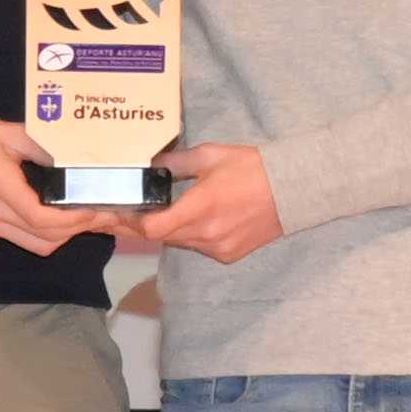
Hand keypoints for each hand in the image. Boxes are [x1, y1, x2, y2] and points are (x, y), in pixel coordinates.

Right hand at [0, 113, 120, 255]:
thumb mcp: (4, 131)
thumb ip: (42, 145)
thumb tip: (78, 157)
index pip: (43, 219)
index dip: (76, 219)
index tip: (99, 205)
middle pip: (47, 238)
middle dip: (81, 228)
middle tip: (107, 209)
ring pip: (40, 245)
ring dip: (68, 235)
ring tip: (89, 213)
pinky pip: (28, 240)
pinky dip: (51, 234)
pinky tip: (65, 216)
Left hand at [136, 139, 282, 263]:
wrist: (295, 190)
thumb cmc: (253, 168)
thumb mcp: (210, 155)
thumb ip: (175, 163)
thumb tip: (149, 167)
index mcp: (199, 209)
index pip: (151, 229)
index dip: (129, 222)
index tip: (115, 210)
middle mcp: (206, 235)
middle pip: (160, 237)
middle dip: (140, 225)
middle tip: (122, 212)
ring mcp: (217, 249)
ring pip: (178, 242)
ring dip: (166, 229)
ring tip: (155, 212)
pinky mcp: (228, 255)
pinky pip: (197, 247)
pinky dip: (188, 235)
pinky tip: (190, 219)